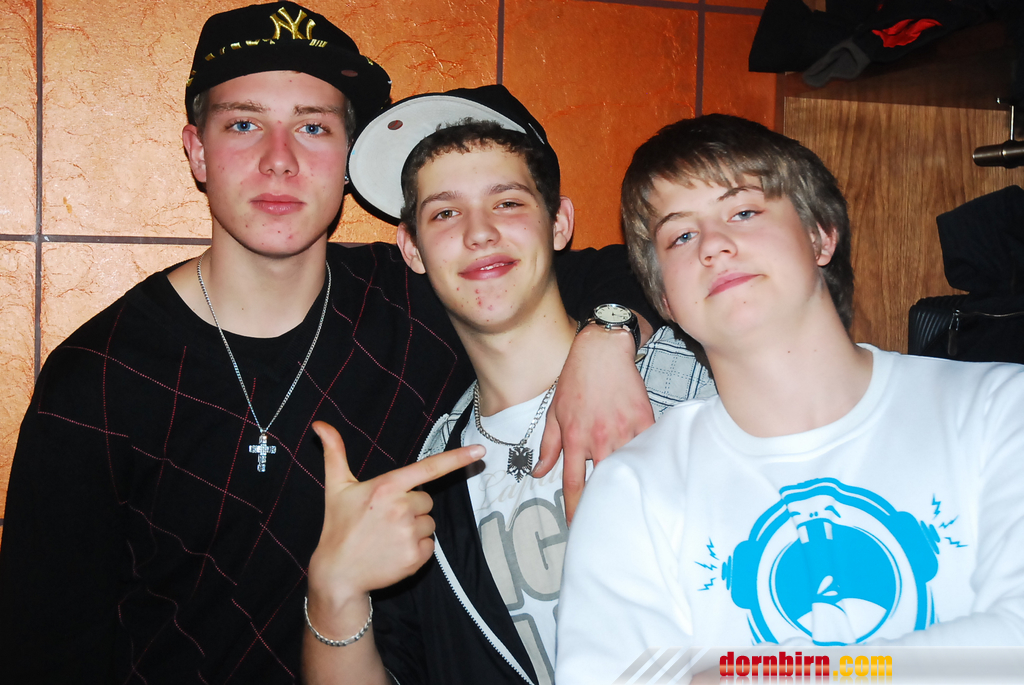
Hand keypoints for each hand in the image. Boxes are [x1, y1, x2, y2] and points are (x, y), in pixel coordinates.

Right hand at [307, 421, 484, 608]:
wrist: (338, 573)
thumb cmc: (339, 526)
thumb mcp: (336, 487)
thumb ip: (334, 452)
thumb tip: (319, 424)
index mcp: (386, 487)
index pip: (428, 468)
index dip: (456, 458)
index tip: (480, 450)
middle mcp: (401, 508)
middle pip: (427, 500)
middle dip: (412, 507)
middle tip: (386, 518)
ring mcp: (409, 534)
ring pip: (429, 523)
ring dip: (415, 528)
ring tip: (388, 536)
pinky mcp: (416, 556)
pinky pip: (430, 545)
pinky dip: (417, 549)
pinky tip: (395, 551)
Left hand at [535, 324, 653, 523]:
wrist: (601, 351)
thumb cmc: (575, 380)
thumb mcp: (554, 412)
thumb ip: (548, 445)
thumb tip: (539, 473)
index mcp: (574, 437)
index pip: (573, 482)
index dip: (575, 508)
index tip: (577, 525)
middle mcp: (599, 437)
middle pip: (603, 482)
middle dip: (603, 504)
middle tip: (606, 523)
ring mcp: (624, 429)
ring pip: (628, 468)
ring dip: (628, 487)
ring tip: (630, 506)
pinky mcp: (644, 420)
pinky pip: (648, 449)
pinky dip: (648, 463)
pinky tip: (650, 478)